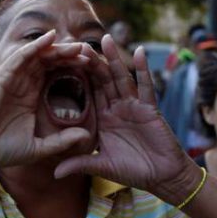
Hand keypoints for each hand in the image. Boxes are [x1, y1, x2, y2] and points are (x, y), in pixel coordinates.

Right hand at [0, 30, 94, 167]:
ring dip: (60, 49)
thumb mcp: (38, 148)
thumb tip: (86, 137)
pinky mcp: (3, 75)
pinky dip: (36, 45)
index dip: (74, 70)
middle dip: (71, 57)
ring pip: (40, 56)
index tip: (94, 70)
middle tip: (92, 55)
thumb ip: (61, 141)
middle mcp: (23, 84)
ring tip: (80, 47)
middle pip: (51, 62)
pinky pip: (22, 56)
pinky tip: (51, 37)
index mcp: (31, 97)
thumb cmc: (0, 149)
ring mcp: (13, 78)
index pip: (56, 76)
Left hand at [55, 35, 198, 204]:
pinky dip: (143, 70)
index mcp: (103, 118)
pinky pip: (145, 87)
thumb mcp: (102, 166)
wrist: (162, 178)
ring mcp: (134, 106)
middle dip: (92, 62)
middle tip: (79, 43)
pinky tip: (139, 52)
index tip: (63, 61)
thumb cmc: (134, 171)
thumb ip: (79, 164)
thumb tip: (54, 174)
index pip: (88, 92)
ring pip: (121, 78)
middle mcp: (117, 108)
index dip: (77, 77)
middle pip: (102, 80)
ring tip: (106, 39)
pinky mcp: (150, 109)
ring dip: (114, 59)